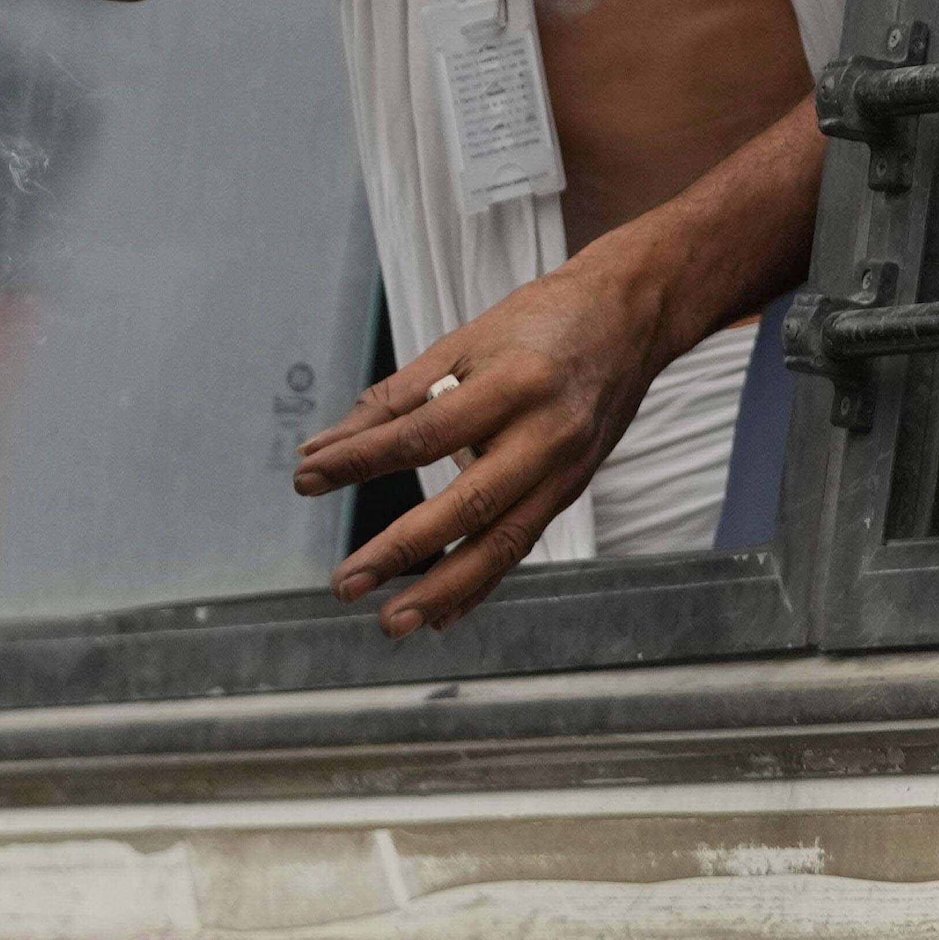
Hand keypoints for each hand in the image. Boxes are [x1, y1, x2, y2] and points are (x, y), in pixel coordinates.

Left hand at [291, 254, 667, 636]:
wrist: (631, 317)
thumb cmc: (540, 320)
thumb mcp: (463, 342)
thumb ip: (393, 398)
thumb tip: (323, 448)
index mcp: (513, 384)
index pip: (423, 434)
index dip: (361, 459)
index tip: (307, 478)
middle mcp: (546, 435)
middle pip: (467, 505)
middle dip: (401, 550)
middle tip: (344, 582)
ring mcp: (565, 471)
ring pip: (502, 544)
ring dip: (444, 590)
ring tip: (392, 622)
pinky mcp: (571, 490)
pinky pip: (521, 546)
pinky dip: (481, 584)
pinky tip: (442, 615)